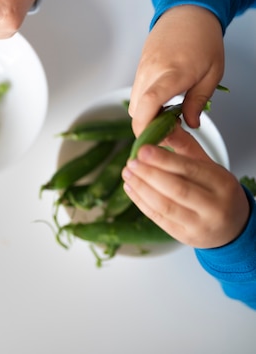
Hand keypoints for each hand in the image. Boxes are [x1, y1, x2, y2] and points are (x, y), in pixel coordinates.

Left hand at [122, 125, 248, 248]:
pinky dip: (141, 202)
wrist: (233, 227)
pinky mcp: (183, 236)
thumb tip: (162, 125)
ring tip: (127, 173)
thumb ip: (185, 146)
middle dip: (149, 174)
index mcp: (221, 183)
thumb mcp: (208, 166)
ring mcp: (198, 224)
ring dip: (141, 188)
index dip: (164, 159)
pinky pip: (158, 218)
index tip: (143, 149)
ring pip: (165, 206)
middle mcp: (213, 206)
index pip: (190, 170)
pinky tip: (130, 188)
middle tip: (131, 161)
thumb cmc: (217, 192)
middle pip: (177, 189)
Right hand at [129, 5, 223, 135]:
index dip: (147, 124)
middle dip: (147, 126)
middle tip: (168, 131)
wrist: (188, 13)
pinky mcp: (138, 68)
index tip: (154, 139)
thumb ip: (198, 101)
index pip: (151, 101)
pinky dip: (144, 104)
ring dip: (146, 115)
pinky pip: (136, 93)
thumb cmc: (204, 40)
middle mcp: (152, 71)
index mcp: (173, 72)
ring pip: (134, 103)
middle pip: (137, 109)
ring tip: (166, 115)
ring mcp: (142, 69)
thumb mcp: (212, 73)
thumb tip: (189, 125)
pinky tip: (161, 102)